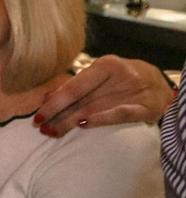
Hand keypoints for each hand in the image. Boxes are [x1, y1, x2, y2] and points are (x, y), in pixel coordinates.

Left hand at [34, 55, 172, 135]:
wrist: (160, 82)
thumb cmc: (123, 79)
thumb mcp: (102, 75)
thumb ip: (78, 85)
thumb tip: (47, 96)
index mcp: (106, 65)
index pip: (74, 86)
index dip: (54, 102)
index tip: (37, 115)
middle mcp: (119, 76)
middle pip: (81, 99)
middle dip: (58, 114)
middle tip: (40, 127)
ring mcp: (133, 91)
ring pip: (95, 108)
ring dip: (70, 122)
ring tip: (52, 132)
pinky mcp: (146, 106)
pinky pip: (120, 113)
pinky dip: (100, 119)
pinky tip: (83, 126)